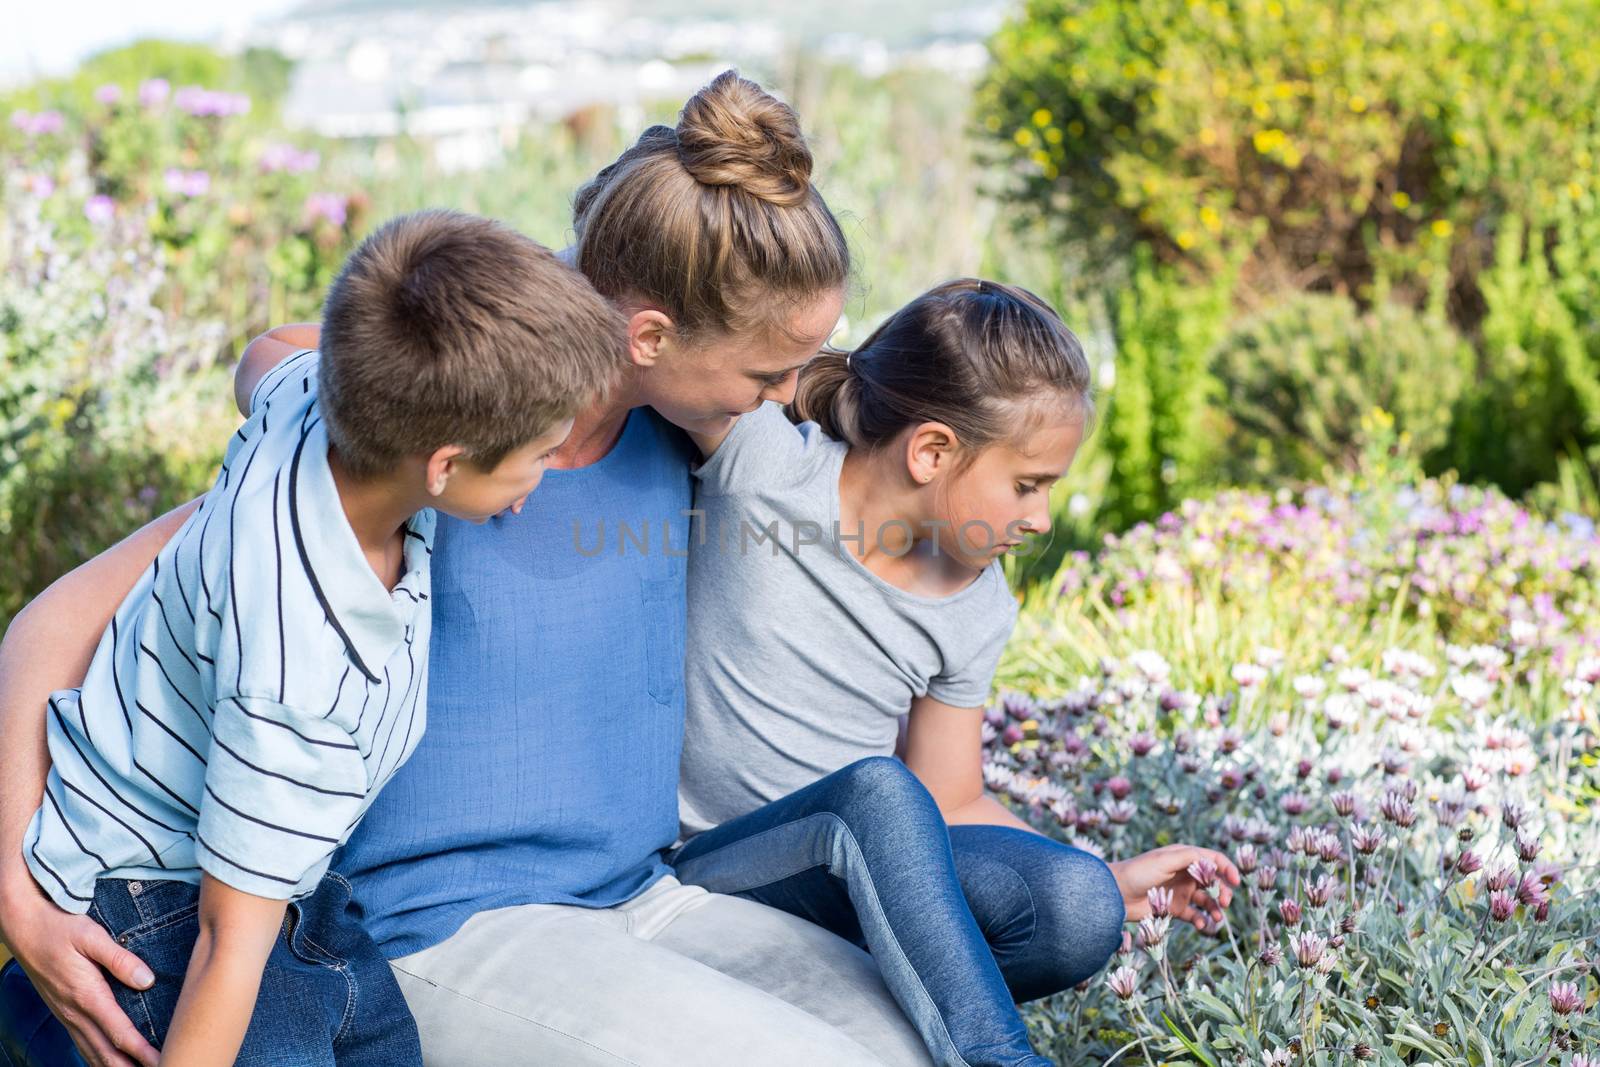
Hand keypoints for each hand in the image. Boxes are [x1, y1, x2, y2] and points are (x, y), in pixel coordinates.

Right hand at [0, 877, 158, 1066]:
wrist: (23, 926)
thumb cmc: (60, 927)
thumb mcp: (92, 936)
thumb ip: (120, 959)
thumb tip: (147, 980)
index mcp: (86, 995)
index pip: (119, 1033)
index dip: (142, 1052)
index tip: (162, 1060)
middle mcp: (74, 1011)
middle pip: (106, 1052)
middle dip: (131, 1066)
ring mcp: (66, 1014)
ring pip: (92, 1051)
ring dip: (114, 1066)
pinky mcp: (62, 1011)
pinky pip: (82, 1042)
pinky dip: (97, 1057)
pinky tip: (108, 1060)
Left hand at [1109, 844, 1240, 929]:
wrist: (1115, 892)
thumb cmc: (1138, 871)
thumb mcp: (1163, 860)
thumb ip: (1189, 858)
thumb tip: (1213, 861)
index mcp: (1184, 857)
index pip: (1213, 860)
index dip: (1227, 869)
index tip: (1236, 881)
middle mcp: (1185, 874)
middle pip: (1213, 882)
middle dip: (1223, 892)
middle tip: (1224, 903)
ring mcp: (1180, 892)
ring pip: (1206, 901)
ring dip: (1215, 909)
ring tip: (1216, 917)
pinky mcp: (1174, 908)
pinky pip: (1194, 915)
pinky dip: (1201, 920)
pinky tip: (1201, 924)